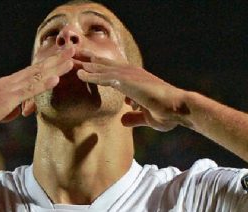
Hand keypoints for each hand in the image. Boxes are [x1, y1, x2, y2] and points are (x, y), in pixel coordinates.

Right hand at [0, 48, 75, 141]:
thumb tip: (15, 111)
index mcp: (6, 85)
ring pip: (36, 76)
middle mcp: (8, 83)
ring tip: (71, 59)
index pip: (31, 73)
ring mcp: (8, 89)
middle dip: (56, 59)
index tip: (62, 58)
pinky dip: (43, 84)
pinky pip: (28, 91)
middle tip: (73, 49)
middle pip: (36, 69)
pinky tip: (56, 79)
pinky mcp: (6, 99)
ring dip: (55, 67)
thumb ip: (7, 110)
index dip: (47, 64)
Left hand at [76, 56, 190, 130]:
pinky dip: (92, 76)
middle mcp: (132, 73)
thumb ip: (134, 117)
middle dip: (87, 60)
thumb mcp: (147, 117)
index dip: (97, 68)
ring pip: (102, 68)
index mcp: (135, 79)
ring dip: (84, 65)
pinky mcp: (129, 82)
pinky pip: (106, 78)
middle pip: (104, 64)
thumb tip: (123, 120)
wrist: (179, 109)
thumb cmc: (167, 113)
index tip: (82, 65)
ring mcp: (130, 76)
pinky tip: (79, 75)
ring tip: (67, 61)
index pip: (112, 71)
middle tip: (69, 55)